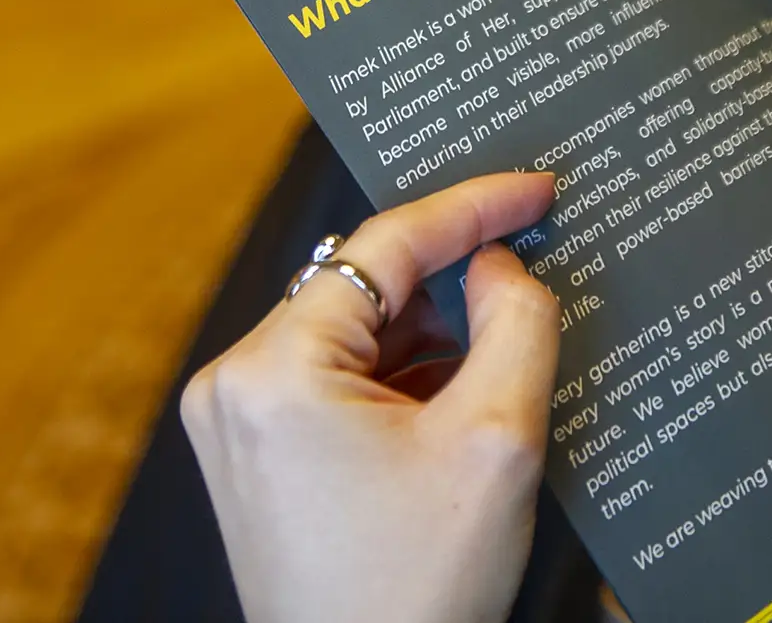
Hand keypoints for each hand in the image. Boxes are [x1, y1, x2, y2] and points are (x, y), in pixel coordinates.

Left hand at [182, 170, 560, 622]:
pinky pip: (335, 382)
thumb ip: (513, 324)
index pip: (386, 244)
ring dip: (429, 342)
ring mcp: (235, 423)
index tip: (537, 189)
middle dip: (452, 285)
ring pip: (355, 334)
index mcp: (275, 369)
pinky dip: (399, 384)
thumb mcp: (495, 443)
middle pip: (365, 288)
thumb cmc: (420, 592)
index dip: (473, 207)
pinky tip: (455, 413)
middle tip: (534, 272)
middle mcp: (234, 383)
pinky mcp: (251, 457)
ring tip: (497, 376)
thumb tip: (499, 261)